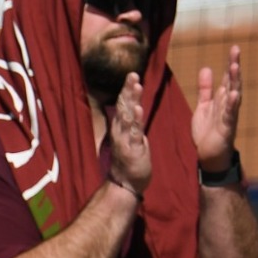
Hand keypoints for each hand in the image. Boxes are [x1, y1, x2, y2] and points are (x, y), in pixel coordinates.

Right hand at [106, 71, 151, 197]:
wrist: (126, 183)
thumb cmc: (130, 158)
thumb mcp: (130, 136)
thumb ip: (131, 121)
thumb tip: (132, 106)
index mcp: (121, 127)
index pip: (123, 104)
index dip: (127, 89)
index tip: (133, 74)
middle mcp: (120, 131)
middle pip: (123, 106)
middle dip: (128, 90)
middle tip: (133, 74)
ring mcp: (124, 140)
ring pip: (128, 117)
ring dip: (132, 101)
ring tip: (136, 86)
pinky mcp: (132, 150)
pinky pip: (134, 133)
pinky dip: (135, 121)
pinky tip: (137, 110)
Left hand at [192, 45, 241, 172]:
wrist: (208, 154)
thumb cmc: (208, 130)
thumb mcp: (204, 106)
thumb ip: (205, 89)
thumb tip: (206, 68)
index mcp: (223, 98)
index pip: (228, 78)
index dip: (230, 63)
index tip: (234, 48)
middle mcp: (228, 104)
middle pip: (233, 82)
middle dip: (234, 66)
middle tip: (236, 50)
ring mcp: (229, 115)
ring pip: (233, 95)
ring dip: (235, 81)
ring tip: (235, 66)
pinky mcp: (226, 127)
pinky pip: (230, 114)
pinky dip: (232, 104)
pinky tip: (234, 94)